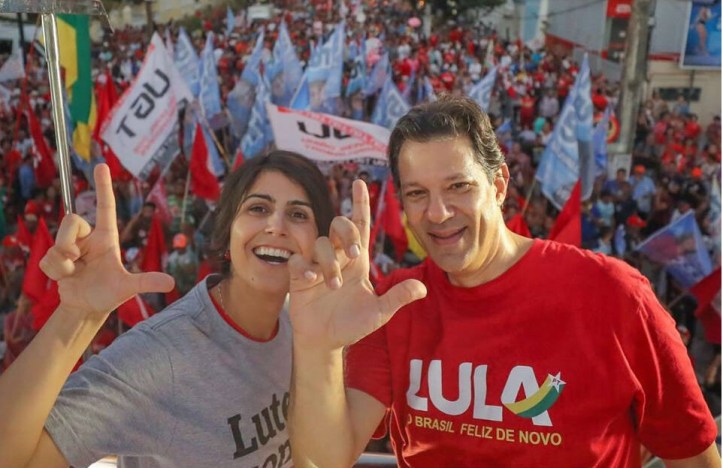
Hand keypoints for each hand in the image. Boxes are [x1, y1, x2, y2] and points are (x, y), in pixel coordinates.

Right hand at [39, 164, 174, 318]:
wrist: (87, 308)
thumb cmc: (110, 293)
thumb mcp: (128, 287)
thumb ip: (146, 282)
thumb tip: (171, 283)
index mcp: (107, 237)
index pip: (106, 207)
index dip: (103, 186)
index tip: (101, 165)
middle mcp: (88, 238)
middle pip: (71, 220)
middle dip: (68, 242)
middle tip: (78, 259)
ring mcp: (70, 247)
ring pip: (57, 241)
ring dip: (64, 263)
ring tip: (75, 273)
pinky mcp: (55, 258)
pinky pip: (47, 258)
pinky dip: (55, 272)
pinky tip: (65, 278)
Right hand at [288, 179, 426, 350]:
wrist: (326, 342)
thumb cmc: (353, 325)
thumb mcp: (380, 313)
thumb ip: (398, 298)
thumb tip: (422, 288)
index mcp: (358, 261)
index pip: (360, 226)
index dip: (360, 204)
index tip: (361, 183)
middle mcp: (337, 258)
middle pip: (339, 224)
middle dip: (346, 233)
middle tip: (354, 254)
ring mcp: (317, 266)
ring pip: (320, 243)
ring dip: (329, 262)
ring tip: (334, 287)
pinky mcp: (299, 277)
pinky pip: (298, 261)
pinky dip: (305, 268)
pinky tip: (312, 281)